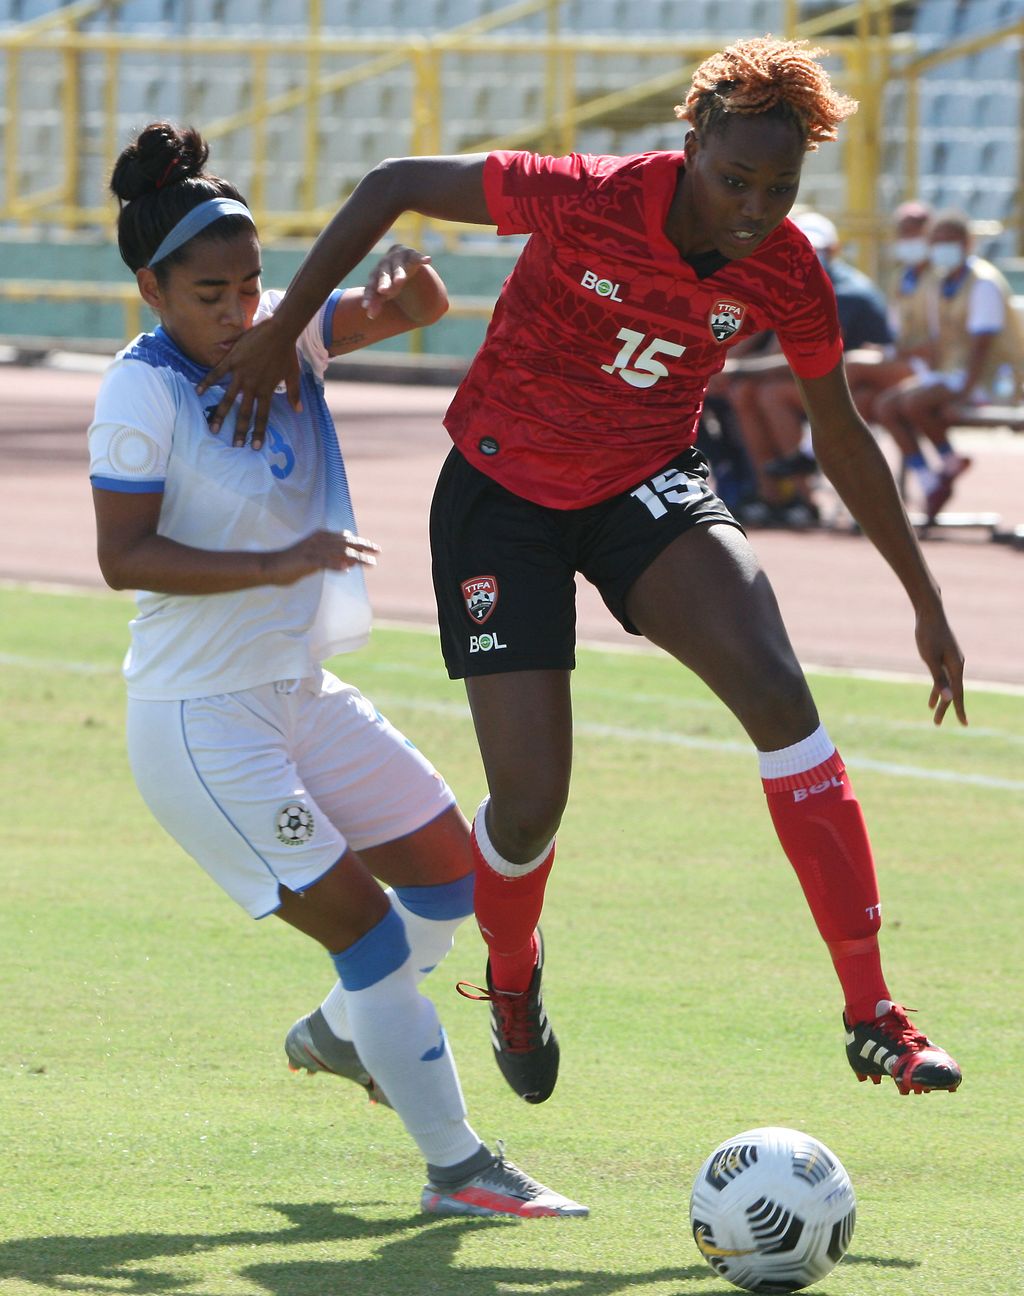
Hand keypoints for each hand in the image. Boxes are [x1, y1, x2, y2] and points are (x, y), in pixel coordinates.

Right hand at [197, 315, 301, 450]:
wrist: (279, 331)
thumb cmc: (287, 353)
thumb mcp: (293, 375)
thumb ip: (293, 394)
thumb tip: (298, 411)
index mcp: (267, 390)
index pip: (263, 416)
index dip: (259, 432)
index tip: (254, 447)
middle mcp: (252, 385)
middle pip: (244, 412)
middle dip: (239, 430)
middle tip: (234, 445)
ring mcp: (240, 373)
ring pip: (228, 398)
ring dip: (220, 414)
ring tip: (213, 428)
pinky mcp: (232, 360)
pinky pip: (217, 373)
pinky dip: (207, 382)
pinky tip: (198, 392)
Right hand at [269, 529, 379, 586]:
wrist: (270, 566)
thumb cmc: (293, 564)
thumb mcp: (316, 560)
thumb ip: (331, 559)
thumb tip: (349, 563)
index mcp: (320, 536)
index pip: (345, 538)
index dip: (361, 542)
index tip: (374, 548)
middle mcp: (318, 540)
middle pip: (345, 543)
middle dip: (364, 547)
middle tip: (378, 552)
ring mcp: (312, 549)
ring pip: (339, 552)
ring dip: (356, 558)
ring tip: (370, 564)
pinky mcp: (306, 560)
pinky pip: (324, 562)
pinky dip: (336, 566)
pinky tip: (347, 570)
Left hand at [361, 244, 432, 319]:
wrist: (398, 256)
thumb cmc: (389, 279)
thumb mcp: (383, 291)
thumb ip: (376, 302)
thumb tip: (370, 316)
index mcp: (376, 275)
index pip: (371, 286)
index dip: (369, 295)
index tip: (366, 306)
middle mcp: (385, 265)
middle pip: (383, 275)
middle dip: (383, 282)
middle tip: (382, 291)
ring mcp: (398, 259)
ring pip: (398, 267)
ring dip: (399, 274)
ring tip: (400, 280)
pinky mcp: (411, 255)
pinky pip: (416, 257)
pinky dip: (421, 258)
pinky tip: (428, 260)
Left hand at [915, 602, 966, 725]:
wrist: (929, 613)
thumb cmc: (928, 635)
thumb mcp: (930, 659)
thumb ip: (939, 679)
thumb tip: (948, 698)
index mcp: (956, 667)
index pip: (958, 694)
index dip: (959, 710)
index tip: (963, 724)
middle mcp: (957, 665)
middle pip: (952, 691)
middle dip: (945, 708)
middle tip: (936, 724)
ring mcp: (951, 661)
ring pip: (947, 685)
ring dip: (940, 699)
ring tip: (933, 713)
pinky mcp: (944, 656)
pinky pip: (942, 677)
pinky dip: (937, 687)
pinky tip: (931, 697)